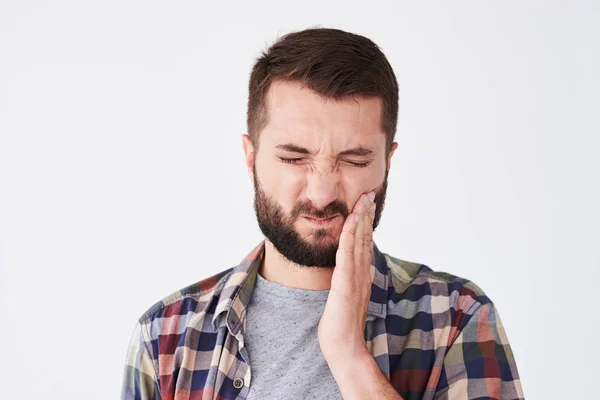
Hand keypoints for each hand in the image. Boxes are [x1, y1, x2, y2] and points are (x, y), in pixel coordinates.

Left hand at [318, 191, 375, 367]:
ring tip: (364, 198)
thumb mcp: (346, 298)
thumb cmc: (341, 326)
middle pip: (366, 237)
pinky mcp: (346, 282)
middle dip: (366, 214)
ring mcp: (356, 277)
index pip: (365, 243)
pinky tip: (350, 220)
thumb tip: (345, 273)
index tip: (366, 205)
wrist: (344, 347)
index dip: (366, 223)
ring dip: (361, 218)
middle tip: (369, 193)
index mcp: (362, 275)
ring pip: (359, 241)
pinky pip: (347, 254)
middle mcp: (362, 273)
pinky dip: (350, 235)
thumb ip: (349, 283)